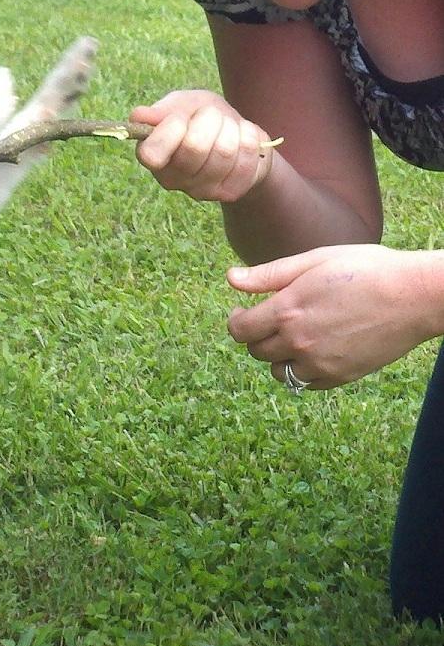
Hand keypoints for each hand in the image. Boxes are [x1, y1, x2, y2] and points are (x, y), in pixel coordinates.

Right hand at [131, 90, 276, 202]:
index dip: (172, 128)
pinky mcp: (228, 193)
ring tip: (229, 128)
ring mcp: (200, 191)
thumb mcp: (183, 105)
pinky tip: (243, 142)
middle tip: (213, 116)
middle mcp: (171, 180)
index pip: (152, 153)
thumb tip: (139, 116)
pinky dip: (250, 140)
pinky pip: (246, 160)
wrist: (236, 136)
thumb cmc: (203, 118)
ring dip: (233, 128)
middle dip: (211, 119)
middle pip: (195, 147)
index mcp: (151, 156)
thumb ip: (163, 110)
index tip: (181, 117)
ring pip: (224, 151)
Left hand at [226, 245, 438, 388]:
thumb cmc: (367, 269)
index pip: (239, 330)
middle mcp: (298, 341)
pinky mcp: (341, 376)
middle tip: (269, 322)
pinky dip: (303, 372)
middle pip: (256, 351)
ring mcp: (320, 362)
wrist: (415, 295)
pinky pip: (306, 384)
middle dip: (256, 337)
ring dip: (277, 358)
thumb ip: (268, 274)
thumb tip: (230, 278)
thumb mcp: (314, 261)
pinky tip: (312, 353)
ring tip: (291, 339)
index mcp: (287, 310)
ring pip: (278, 372)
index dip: (235, 321)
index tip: (241, 313)